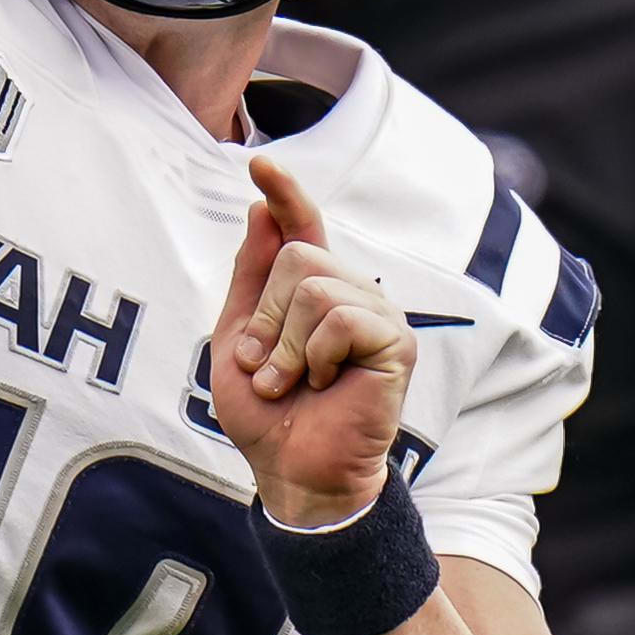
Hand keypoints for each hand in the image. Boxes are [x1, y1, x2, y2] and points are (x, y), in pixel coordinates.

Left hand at [211, 154, 411, 530]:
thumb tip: (261, 210)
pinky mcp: (397, 341)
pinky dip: (316, 356)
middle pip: (297, 255)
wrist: (292, 471)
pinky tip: (326, 383)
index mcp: (313, 292)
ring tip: (292, 382)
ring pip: (315, 286)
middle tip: (268, 367)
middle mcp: (351, 294)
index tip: (260, 164)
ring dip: (286, 345)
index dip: (285, 193)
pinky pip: (340, 318)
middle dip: (265, 317)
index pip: (302, 226)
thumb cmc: (267, 414)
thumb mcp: (238, 339)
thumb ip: (252, 279)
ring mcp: (378, 315)